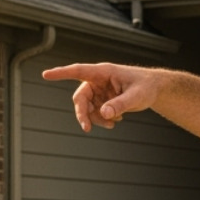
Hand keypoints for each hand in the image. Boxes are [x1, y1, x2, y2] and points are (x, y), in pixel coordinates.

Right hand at [40, 63, 162, 131]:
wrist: (153, 90)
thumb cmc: (146, 86)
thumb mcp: (136, 96)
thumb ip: (120, 104)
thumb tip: (104, 113)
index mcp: (103, 72)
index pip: (78, 70)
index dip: (61, 73)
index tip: (46, 75)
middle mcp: (97, 80)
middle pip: (80, 97)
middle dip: (82, 113)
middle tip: (86, 128)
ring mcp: (99, 91)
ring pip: (86, 108)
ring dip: (95, 119)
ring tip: (113, 124)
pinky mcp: (102, 100)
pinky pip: (94, 113)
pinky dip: (102, 120)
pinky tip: (117, 120)